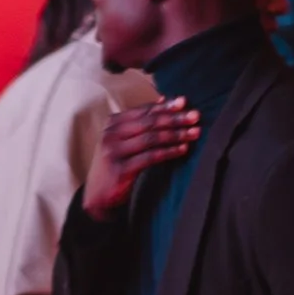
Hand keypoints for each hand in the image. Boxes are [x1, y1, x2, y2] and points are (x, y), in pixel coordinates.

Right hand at [82, 99, 199, 217]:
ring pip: (151, 138)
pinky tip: (183, 149)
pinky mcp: (121, 169)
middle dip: (174, 118)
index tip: (184, 102)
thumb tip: (163, 99)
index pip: (143, 111)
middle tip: (195, 116)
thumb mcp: (122, 139)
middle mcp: (110, 135)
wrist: (98, 196)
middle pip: (148, 123)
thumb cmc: (115, 164)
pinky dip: (169, 152)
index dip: (165, 106)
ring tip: (194, 133)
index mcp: (112, 124)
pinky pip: (150, 157)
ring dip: (176, 135)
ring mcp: (113, 152)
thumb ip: (140, 121)